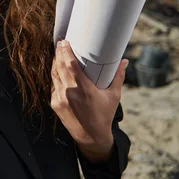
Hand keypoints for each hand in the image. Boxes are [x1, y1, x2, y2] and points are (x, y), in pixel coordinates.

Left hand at [50, 40, 127, 161]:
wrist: (91, 136)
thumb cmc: (104, 115)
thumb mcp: (114, 96)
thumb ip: (118, 77)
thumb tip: (125, 61)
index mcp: (83, 89)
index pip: (70, 65)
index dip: (65, 52)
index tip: (64, 42)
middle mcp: (69, 92)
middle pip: (59, 67)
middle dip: (59, 53)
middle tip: (61, 43)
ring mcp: (59, 98)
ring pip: (54, 75)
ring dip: (55, 63)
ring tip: (58, 53)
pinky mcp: (54, 103)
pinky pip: (53, 85)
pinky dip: (55, 76)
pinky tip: (57, 69)